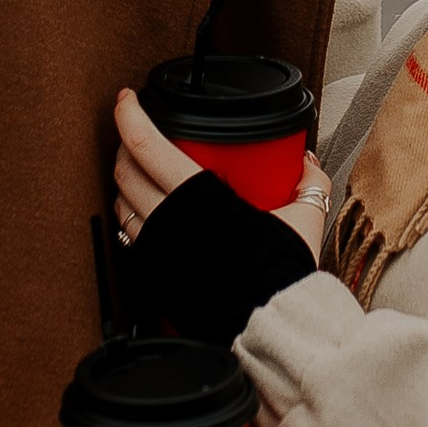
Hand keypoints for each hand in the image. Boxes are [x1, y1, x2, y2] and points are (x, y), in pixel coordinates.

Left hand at [112, 90, 332, 267]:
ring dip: (124, 181)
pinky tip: (148, 213)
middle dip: (124, 145)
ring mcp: (157, 250)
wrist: (268, 326)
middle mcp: (169, 221)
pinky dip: (131, 216)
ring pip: (121, 203)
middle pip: (125, 171)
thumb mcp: (304, 218)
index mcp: (200, 198)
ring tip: (140, 171)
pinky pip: (129, 236)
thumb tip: (305, 162)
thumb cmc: (281, 275)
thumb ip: (306, 183)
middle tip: (136, 133)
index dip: (130, 116)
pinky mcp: (154, 274)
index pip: (146, 146)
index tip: (128, 100)